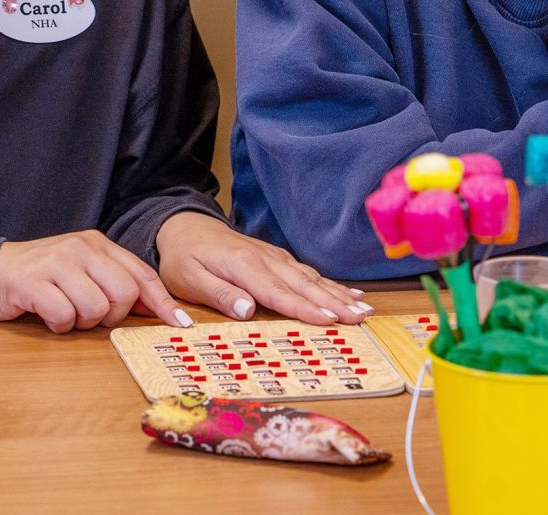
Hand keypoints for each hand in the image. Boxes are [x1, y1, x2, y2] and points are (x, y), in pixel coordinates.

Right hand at [0, 230, 190, 333]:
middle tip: (91, 316)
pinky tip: (48, 315)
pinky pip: (64, 316)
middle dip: (112, 316)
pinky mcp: (34, 282)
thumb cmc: (45, 276)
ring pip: (95, 309)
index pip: (141, 274)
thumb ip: (117, 284)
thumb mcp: (85, 271)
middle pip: (124, 294)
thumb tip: (157, 309)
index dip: (162, 301)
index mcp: (98, 243)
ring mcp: (57, 262)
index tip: (179, 322)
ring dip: (81, 323)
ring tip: (66, 312)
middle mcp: (81, 248)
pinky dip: (59, 325)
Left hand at [155, 212, 371, 325]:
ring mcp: (273, 256)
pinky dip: (329, 283)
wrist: (184, 226)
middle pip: (304, 284)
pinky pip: (306, 271)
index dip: (305, 308)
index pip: (279, 292)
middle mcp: (264, 259)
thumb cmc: (183, 257)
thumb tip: (248, 310)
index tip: (330, 321)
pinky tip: (347, 292)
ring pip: (310, 277)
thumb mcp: (188, 278)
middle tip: (361, 317)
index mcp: (244, 265)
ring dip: (338, 294)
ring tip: (363, 309)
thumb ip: (219, 293)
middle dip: (335, 302)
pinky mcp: (275, 257)